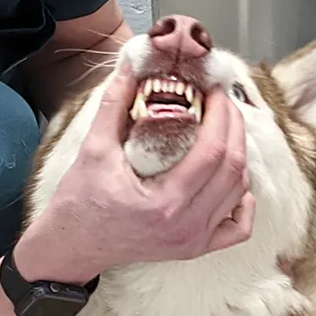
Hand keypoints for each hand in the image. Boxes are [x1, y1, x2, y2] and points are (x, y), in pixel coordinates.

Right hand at [17, 62, 253, 282]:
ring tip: (223, 128)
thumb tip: (131, 67)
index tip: (214, 90)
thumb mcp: (93, 149)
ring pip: (239, 192)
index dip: (220, 115)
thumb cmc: (79, 202)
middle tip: (221, 101)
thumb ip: (114, 105)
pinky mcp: (195, 248)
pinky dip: (243, 199)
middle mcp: (185, 226)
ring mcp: (193, 241)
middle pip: (233, 169)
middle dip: (234, 127)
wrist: (71, 246)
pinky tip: (232, 179)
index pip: (213, 151)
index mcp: (164, 203)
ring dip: (239, 155)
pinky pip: (238, 227)